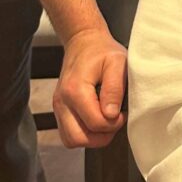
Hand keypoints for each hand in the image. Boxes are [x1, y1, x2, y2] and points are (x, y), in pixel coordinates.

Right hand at [53, 27, 126, 148]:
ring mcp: (58, 107)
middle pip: (79, 139)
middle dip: (102, 136)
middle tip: (114, 120)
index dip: (114, 123)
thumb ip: (114, 88)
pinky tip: (94, 120)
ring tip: (105, 120)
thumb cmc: (102, 51)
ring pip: (71, 140)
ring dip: (91, 137)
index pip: (96, 123)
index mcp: (75, 90)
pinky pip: (68, 134)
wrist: (83, 42)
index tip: (122, 111)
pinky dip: (83, 134)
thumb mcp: (117, 62)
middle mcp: (62, 101)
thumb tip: (111, 115)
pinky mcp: (59, 110)